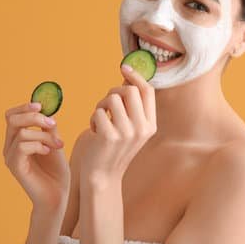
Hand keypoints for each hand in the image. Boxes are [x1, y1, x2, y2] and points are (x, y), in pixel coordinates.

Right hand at [3, 102, 69, 209]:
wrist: (58, 194)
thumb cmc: (56, 170)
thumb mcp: (55, 142)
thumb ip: (48, 127)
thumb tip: (48, 110)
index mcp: (17, 139)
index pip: (12, 116)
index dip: (25, 107)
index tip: (41, 105)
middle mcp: (10, 146)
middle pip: (12, 119)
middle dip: (35, 117)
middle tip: (53, 124)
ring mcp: (11, 157)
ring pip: (21, 132)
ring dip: (44, 135)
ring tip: (58, 144)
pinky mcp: (15, 167)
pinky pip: (22, 146)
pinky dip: (39, 145)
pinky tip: (49, 151)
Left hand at [80, 64, 156, 184]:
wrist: (102, 177)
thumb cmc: (112, 148)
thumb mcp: (130, 127)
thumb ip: (132, 106)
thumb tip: (128, 76)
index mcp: (151, 125)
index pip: (148, 90)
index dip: (136, 75)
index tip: (124, 67)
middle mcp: (142, 128)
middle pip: (130, 90)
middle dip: (113, 91)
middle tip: (106, 105)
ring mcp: (127, 132)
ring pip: (113, 98)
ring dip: (101, 105)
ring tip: (100, 120)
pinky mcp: (110, 136)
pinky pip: (99, 112)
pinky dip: (93, 118)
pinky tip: (95, 132)